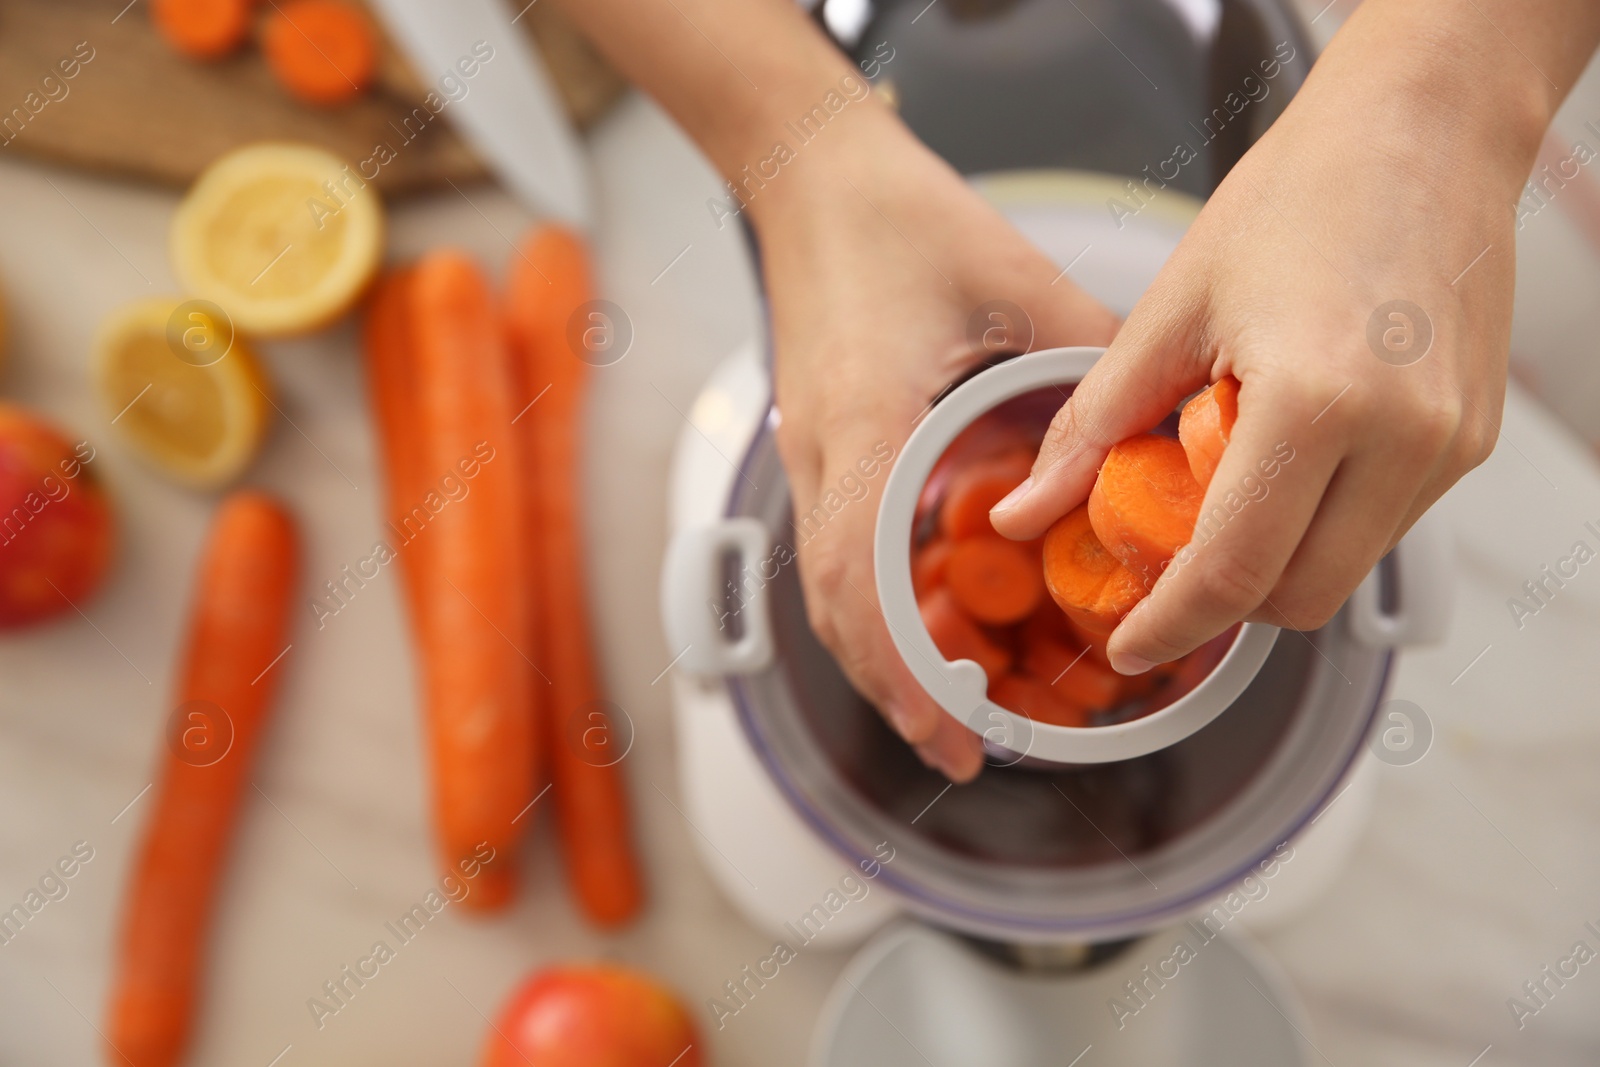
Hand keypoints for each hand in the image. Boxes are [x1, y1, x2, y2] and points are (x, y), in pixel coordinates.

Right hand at [754, 106, 1117, 780]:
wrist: (810, 178)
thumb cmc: (895, 218)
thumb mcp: (1017, 283)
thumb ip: (1094, 364)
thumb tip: (1167, 433)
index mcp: (866, 423)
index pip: (863, 579)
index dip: (905, 671)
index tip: (957, 734)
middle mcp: (824, 456)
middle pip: (836, 612)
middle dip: (894, 695)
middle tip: (963, 754)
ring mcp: (812, 458)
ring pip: (830, 594)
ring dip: (883, 662)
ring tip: (948, 715)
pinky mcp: (820, 449)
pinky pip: (839, 554)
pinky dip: (877, 611)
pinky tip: (928, 626)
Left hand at [990, 19, 1541, 673]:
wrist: (1425, 131)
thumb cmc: (1299, 197)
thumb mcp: (1170, 313)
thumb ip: (1093, 428)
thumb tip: (1023, 511)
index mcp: (1317, 402)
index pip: (1234, 570)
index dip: (1171, 623)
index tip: (1130, 642)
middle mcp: (1402, 438)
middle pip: (1298, 599)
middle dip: (1224, 597)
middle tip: (1168, 550)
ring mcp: (1448, 445)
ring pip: (1345, 573)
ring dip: (1276, 560)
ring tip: (1230, 477)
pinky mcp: (1471, 440)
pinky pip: (1383, 526)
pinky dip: (1323, 520)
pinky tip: (1288, 453)